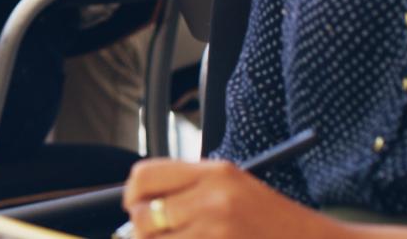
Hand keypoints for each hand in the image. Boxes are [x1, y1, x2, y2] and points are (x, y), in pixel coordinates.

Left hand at [124, 160, 370, 238]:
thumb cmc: (273, 221)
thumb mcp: (233, 189)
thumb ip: (187, 190)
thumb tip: (135, 206)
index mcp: (216, 174)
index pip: (144, 176)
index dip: (133, 194)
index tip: (135, 206)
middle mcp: (213, 200)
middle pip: (144, 215)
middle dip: (143, 229)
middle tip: (155, 233)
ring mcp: (216, 232)